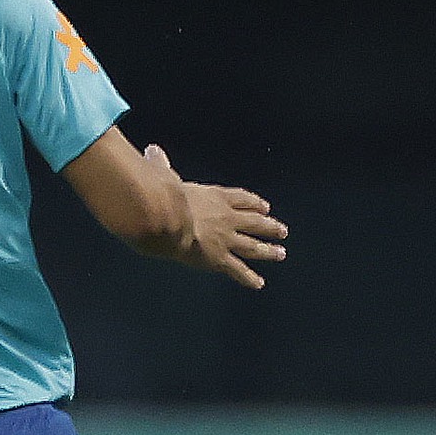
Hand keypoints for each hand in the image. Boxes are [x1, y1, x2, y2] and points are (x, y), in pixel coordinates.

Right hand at [152, 143, 287, 286]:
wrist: (166, 218)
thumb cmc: (164, 197)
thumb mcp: (165, 177)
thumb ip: (162, 167)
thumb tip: (153, 151)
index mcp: (215, 197)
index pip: (243, 199)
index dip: (255, 204)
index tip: (265, 207)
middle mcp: (227, 218)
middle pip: (254, 222)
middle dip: (269, 227)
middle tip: (282, 231)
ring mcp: (225, 239)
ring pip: (252, 246)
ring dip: (268, 250)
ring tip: (280, 253)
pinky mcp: (218, 259)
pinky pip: (237, 270)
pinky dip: (248, 278)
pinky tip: (259, 283)